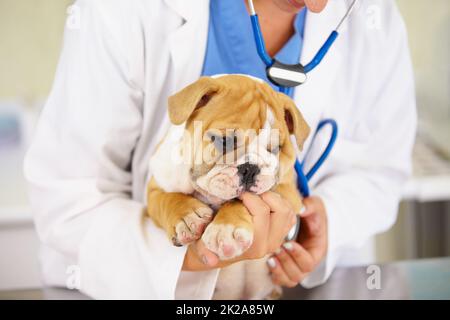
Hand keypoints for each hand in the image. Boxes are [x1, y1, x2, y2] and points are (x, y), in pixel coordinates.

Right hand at [182, 191, 296, 269]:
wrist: (219, 251)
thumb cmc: (211, 241)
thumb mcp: (203, 246)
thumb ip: (205, 253)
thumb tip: (209, 261)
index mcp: (253, 245)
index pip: (262, 212)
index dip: (251, 197)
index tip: (238, 193)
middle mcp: (268, 244)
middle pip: (280, 210)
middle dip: (265, 195)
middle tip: (250, 191)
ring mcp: (277, 239)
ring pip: (288, 211)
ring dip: (274, 198)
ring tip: (256, 195)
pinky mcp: (282, 233)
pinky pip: (290, 214)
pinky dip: (280, 204)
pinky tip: (265, 201)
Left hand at [267, 196, 327, 286]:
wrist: (306, 219)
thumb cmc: (312, 214)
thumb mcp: (315, 207)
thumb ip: (311, 206)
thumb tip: (301, 207)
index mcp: (316, 251)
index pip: (309, 262)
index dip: (298, 255)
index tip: (288, 243)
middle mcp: (306, 262)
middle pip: (299, 275)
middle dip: (286, 263)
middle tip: (278, 249)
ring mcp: (295, 266)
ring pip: (289, 280)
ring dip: (279, 270)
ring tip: (271, 257)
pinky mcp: (284, 266)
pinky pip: (280, 279)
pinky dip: (274, 274)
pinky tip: (268, 261)